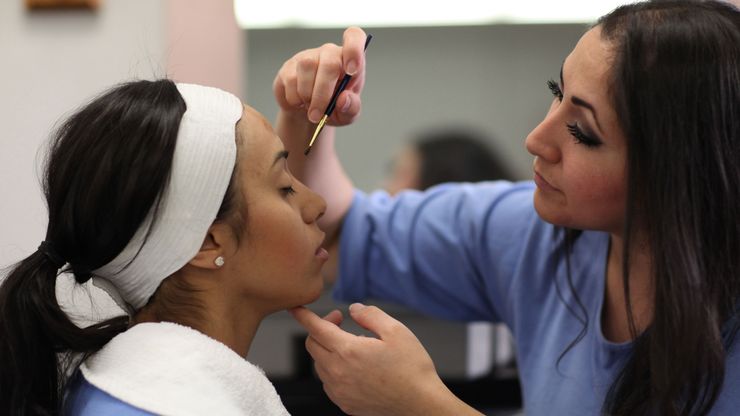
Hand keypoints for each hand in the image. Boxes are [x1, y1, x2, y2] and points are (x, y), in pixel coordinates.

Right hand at [273, 26, 366, 126]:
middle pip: (329, 63)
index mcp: (350, 60)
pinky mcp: (290, 66)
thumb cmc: (334, 109)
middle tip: (318, 115)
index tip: (352, 71)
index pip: (355, 37)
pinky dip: (295, 98)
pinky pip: (290, 79)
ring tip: (310, 109)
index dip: (354, 49)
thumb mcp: (348, 114)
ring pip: (307, 67)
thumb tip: (344, 99)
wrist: (308, 114)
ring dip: (308, 95)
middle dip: (323, 93)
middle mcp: (330, 53)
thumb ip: (352, 108)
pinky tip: (299, 103)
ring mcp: (308, 57)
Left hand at [290, 304, 456, 415]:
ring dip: (328, 349)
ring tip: (353, 345)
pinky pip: (328, 382)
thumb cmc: (412, 369)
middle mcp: (338, 372)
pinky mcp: (345, 403)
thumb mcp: (396, 331)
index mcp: (349, 351)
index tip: (295, 309)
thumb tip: (353, 309)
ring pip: (319, 364)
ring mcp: (339, 391)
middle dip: (322, 328)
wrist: (420, 405)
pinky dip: (333, 369)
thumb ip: (370, 315)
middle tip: (341, 322)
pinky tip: (353, 366)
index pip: (316, 328)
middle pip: (313, 345)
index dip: (304, 315)